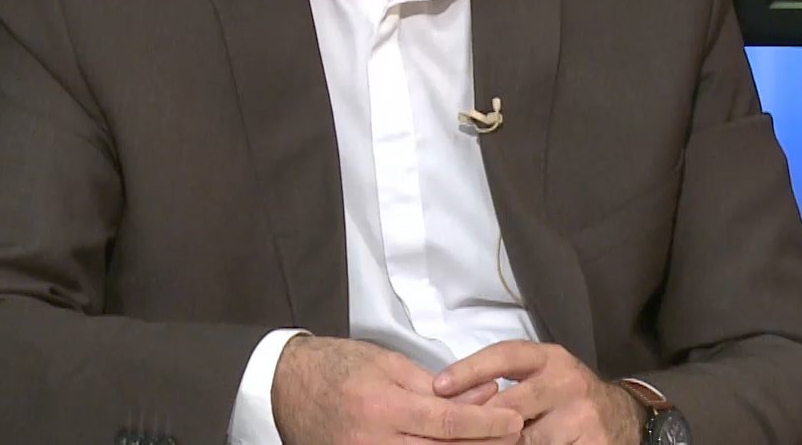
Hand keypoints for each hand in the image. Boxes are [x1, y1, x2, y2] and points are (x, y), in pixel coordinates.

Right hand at [273, 335, 524, 443]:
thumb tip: (483, 395)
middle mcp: (373, 442)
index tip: (513, 418)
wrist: (287, 385)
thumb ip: (435, 385)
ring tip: (488, 443)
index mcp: (382, 406)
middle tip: (513, 436)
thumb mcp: (388, 363)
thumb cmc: (339, 365)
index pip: (447, 423)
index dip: (485, 423)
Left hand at [432, 341, 646, 444]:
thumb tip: (452, 396)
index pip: (505, 355)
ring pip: (524, 440)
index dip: (469, 369)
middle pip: (510, 404)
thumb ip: (509, 383)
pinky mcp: (592, 444)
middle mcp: (567, 381)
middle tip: (450, 435)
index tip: (438, 386)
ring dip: (499, 444)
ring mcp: (582, 416)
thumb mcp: (544, 377)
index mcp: (550, 358)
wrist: (625, 418)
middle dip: (478, 424)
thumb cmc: (569, 398)